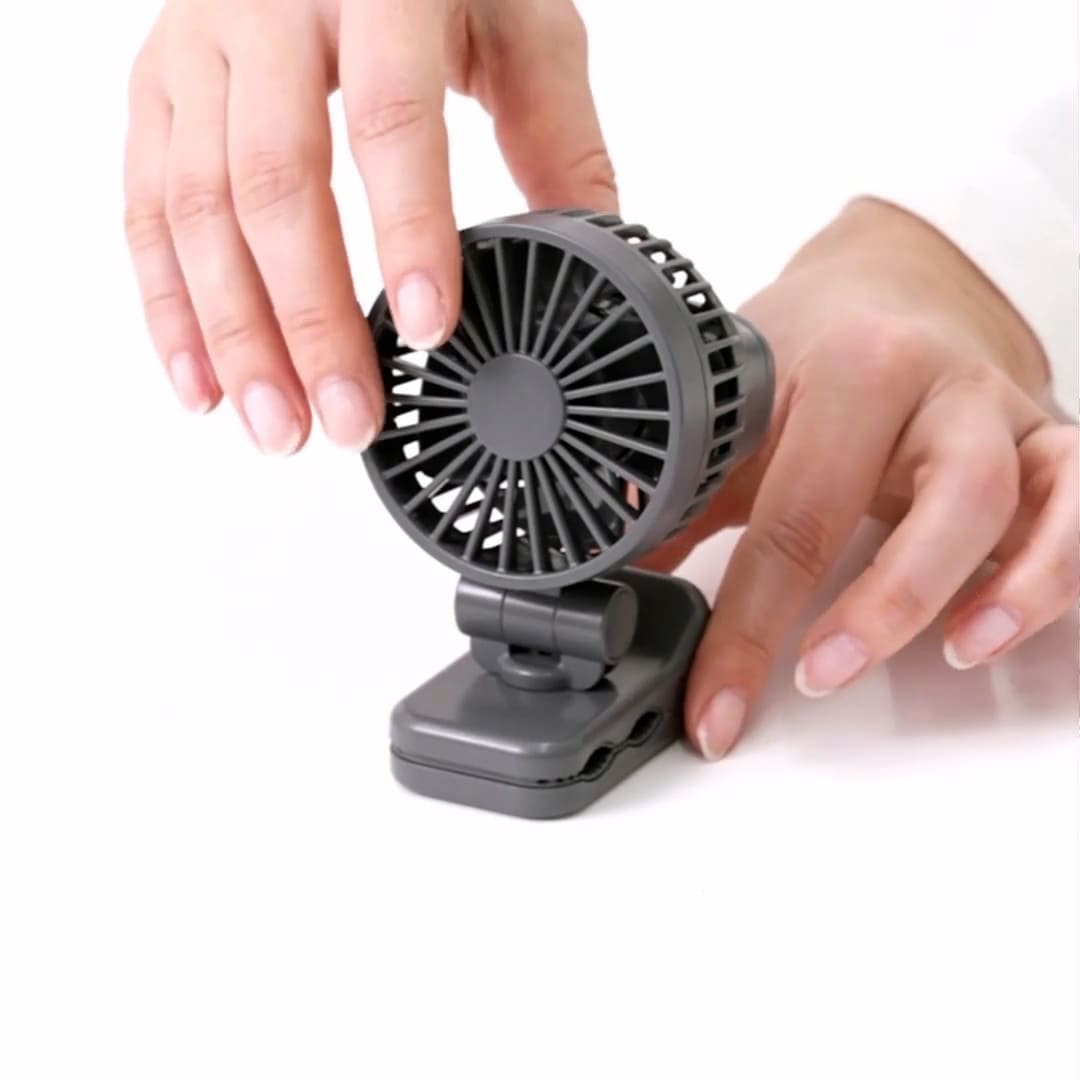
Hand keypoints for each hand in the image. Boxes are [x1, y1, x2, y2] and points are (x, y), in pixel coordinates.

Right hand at [124, 0, 615, 452]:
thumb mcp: (521, 19)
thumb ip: (558, 132)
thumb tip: (590, 250)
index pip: (390, 117)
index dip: (407, 233)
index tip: (428, 333)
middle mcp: (265, 5)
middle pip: (275, 181)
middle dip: (311, 320)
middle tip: (349, 421)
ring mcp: (196, 44)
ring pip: (197, 207)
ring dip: (238, 336)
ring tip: (282, 429)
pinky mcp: (155, 85)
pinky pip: (144, 206)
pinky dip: (170, 307)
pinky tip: (204, 385)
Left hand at [643, 198, 1078, 758]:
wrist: (891, 284)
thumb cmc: (808, 352)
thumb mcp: (736, 416)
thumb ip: (681, 501)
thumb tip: (614, 585)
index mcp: (851, 370)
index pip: (796, 518)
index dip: (750, 630)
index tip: (716, 711)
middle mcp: (943, 387)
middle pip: (945, 498)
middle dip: (886, 602)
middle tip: (821, 676)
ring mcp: (1006, 416)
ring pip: (1035, 499)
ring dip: (1012, 588)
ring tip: (958, 652)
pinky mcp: (1051, 445)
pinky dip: (1062, 567)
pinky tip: (1007, 624)